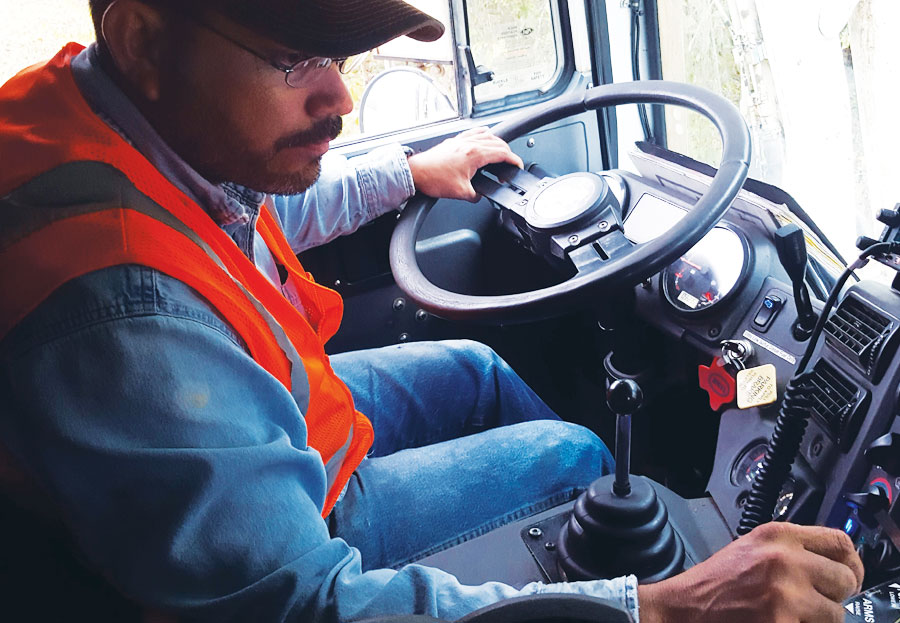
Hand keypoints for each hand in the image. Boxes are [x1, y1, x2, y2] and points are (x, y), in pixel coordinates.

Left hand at [406, 127, 523, 201]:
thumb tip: (480, 195)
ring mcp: (462, 140)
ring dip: (498, 142)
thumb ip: (476, 195)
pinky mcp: (454, 141)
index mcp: (475, 154)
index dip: (514, 160)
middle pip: (498, 142)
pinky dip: (484, 134)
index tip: (518, 166)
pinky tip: (484, 136)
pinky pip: (474, 132)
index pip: (503, 153)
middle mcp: (470, 143)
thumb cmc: (434, 178)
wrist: (417, 172)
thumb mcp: (461, 193)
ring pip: (487, 135)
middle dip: (508, 153)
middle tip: (510, 164)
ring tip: (501, 152)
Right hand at [637, 522, 863, 622]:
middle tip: (815, 602)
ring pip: (835, 614)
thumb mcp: (753, 548)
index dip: (851, 563)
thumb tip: (836, 563)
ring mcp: (785, 595)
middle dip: (834, 596)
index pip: (840, 542)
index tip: (848, 575)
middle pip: (845, 580)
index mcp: (777, 536)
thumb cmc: (716, 582)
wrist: (686, 608)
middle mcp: (785, 560)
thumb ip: (793, 549)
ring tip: (791, 615)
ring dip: (818, 620)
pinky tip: (780, 622)